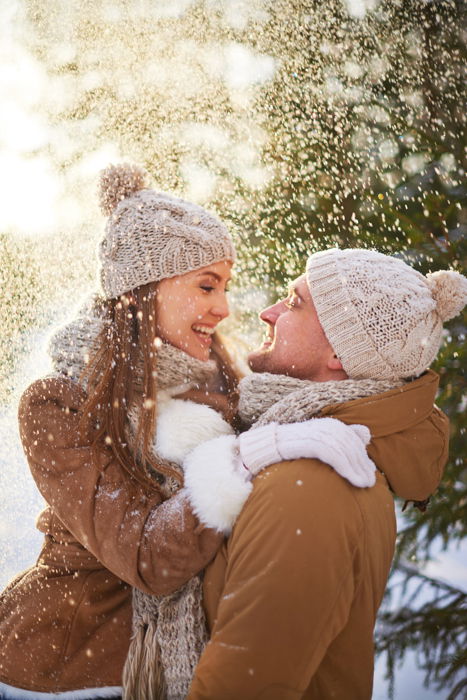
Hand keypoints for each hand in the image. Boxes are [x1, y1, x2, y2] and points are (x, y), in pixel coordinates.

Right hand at [239, 417, 375, 487]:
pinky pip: (330, 452)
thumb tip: (366, 433)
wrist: (257, 453)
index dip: (360, 452)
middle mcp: (316, 425)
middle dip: (360, 461)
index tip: (370, 470)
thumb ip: (337, 439)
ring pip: (341, 447)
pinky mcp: (303, 442)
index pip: (346, 434)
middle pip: (346, 441)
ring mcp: (309, 432)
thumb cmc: (285, 454)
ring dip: (356, 467)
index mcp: (320, 425)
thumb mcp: (313, 446)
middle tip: (371, 481)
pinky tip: (353, 480)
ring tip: (366, 485)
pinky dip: (345, 466)